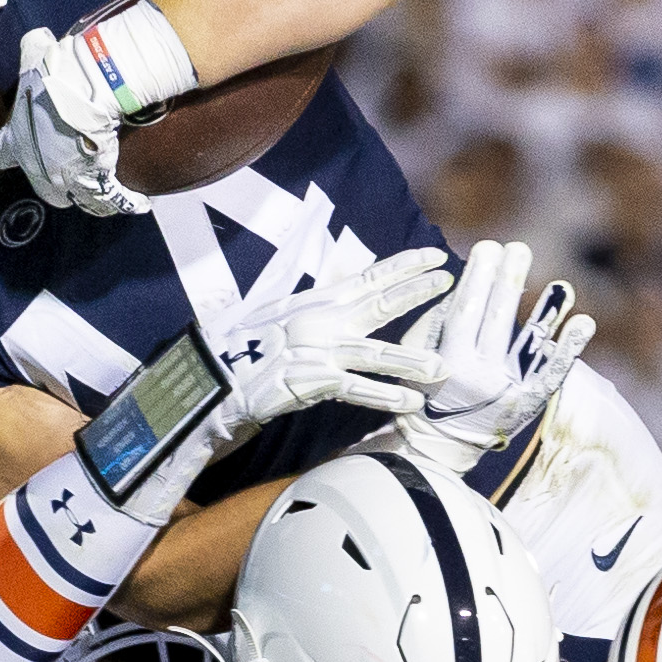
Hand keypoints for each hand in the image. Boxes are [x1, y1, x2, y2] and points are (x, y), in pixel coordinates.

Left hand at [0, 25, 149, 217]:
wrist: (83, 93)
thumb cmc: (54, 75)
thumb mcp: (35, 53)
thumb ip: (32, 46)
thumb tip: (38, 37)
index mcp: (16, 140)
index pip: (1, 153)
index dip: (8, 147)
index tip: (13, 144)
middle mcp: (36, 168)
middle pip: (41, 183)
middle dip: (52, 177)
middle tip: (69, 165)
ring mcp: (64, 179)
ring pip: (76, 196)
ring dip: (89, 192)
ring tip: (104, 188)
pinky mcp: (93, 184)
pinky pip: (108, 199)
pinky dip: (123, 200)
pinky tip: (137, 201)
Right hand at [114, 249, 451, 523]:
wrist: (208, 381)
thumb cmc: (242, 354)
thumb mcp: (279, 319)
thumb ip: (313, 305)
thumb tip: (341, 285)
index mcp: (313, 301)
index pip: (367, 277)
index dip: (403, 267)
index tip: (436, 257)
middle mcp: (317, 319)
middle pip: (376, 302)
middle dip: (416, 294)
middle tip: (453, 284)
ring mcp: (313, 350)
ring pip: (372, 351)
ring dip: (409, 359)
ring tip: (443, 367)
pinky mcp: (307, 382)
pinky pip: (353, 389)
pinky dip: (381, 396)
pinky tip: (408, 404)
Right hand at [395, 242, 593, 471]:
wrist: (444, 445)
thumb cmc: (427, 392)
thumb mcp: (416, 359)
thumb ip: (432, 324)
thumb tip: (457, 284)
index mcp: (447, 362)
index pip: (466, 310)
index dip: (478, 277)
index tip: (487, 247)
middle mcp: (479, 375)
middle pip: (496, 319)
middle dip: (507, 281)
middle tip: (517, 248)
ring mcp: (507, 389)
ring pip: (528, 343)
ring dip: (545, 310)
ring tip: (561, 283)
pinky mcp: (529, 401)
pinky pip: (553, 371)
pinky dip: (568, 346)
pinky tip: (584, 321)